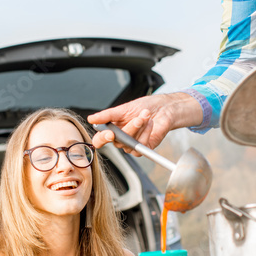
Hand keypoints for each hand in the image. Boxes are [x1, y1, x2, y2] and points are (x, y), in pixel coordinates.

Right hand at [88, 92, 202, 152]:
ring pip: (129, 144)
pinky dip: (146, 133)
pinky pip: (140, 146)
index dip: (101, 139)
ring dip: (139, 128)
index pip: (99, 140)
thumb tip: (91, 119)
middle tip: (138, 118)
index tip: (109, 133)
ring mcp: (131, 144)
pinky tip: (150, 125)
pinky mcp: (143, 148)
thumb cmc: (144, 107)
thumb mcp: (123, 108)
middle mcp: (120, 138)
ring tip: (146, 115)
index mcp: (112, 129)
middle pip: (116, 141)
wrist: (163, 108)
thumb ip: (107, 115)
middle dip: (129, 128)